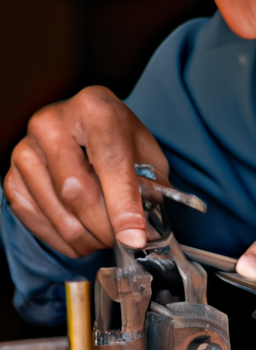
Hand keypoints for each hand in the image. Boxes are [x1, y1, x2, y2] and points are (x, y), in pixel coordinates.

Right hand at [4, 86, 168, 257]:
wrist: (87, 126)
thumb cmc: (120, 138)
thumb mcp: (146, 154)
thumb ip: (147, 189)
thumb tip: (139, 233)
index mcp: (95, 109)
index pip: (110, 164)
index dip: (124, 206)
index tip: (134, 238)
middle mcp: (53, 123)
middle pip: (76, 191)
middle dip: (104, 227)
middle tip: (123, 240)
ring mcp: (27, 148)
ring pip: (56, 210)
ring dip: (86, 237)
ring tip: (106, 236)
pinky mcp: (13, 174)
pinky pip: (35, 218)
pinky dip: (63, 238)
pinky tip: (83, 234)